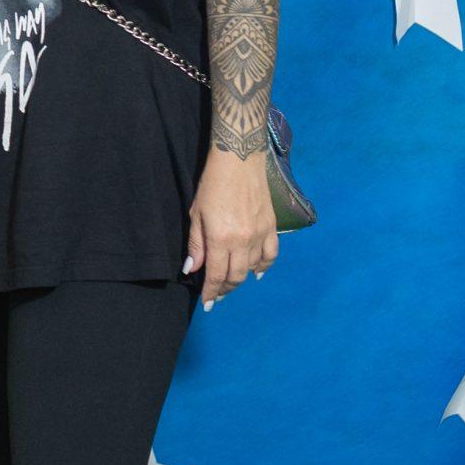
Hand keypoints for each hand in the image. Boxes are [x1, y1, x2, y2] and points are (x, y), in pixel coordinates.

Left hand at [186, 148, 278, 307]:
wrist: (239, 161)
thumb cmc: (212, 185)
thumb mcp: (196, 214)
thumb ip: (196, 244)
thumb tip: (192, 269)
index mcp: (221, 238)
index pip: (216, 275)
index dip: (211, 292)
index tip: (207, 303)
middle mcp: (243, 241)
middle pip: (235, 276)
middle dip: (225, 289)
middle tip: (217, 295)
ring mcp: (260, 235)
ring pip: (252, 268)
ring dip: (241, 279)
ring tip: (231, 283)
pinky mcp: (271, 227)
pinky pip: (271, 255)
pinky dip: (264, 267)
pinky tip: (256, 272)